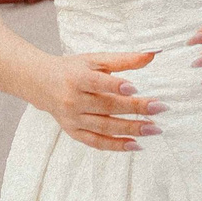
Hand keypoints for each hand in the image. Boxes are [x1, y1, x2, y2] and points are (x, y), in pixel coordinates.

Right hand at [37, 50, 160, 150]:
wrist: (41, 84)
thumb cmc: (73, 69)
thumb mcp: (95, 60)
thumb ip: (124, 59)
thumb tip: (153, 54)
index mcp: (77, 78)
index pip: (97, 83)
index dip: (115, 86)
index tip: (135, 88)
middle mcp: (72, 100)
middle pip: (107, 107)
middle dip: (135, 109)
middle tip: (159, 108)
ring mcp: (72, 119)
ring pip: (104, 127)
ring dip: (130, 129)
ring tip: (153, 129)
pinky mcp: (73, 132)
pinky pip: (96, 142)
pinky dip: (115, 145)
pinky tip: (135, 144)